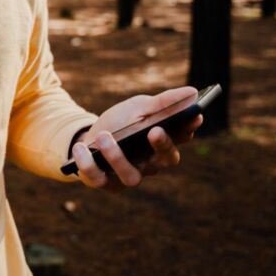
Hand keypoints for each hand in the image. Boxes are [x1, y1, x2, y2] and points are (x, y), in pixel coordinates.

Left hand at [71, 86, 202, 191]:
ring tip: (104, 136)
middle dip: (162, 146)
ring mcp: (127, 176)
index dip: (188, 128)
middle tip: (155, 130)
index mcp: (162, 144)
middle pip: (163, 161)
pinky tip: (81, 149)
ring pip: (131, 177)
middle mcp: (150, 165)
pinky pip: (97, 178)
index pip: (181, 138)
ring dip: (117, 156)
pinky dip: (88, 164)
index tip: (194, 115)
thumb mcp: (138, 107)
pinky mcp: (104, 183)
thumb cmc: (121, 123)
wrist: (90, 138)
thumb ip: (163, 103)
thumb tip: (192, 92)